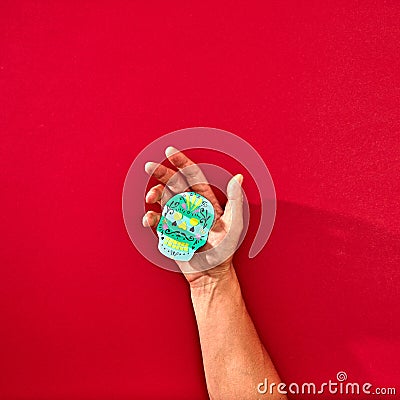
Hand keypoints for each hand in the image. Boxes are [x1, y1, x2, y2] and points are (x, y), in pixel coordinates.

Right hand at [142, 147, 243, 286]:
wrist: (211, 274)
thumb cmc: (225, 250)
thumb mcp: (234, 225)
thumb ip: (235, 201)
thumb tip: (238, 177)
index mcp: (205, 201)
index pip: (192, 176)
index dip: (182, 163)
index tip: (169, 151)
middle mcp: (190, 206)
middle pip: (174, 184)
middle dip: (162, 173)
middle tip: (149, 166)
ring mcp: (178, 218)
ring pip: (163, 199)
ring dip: (155, 194)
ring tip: (151, 197)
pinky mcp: (169, 232)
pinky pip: (157, 220)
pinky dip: (151, 217)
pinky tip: (149, 218)